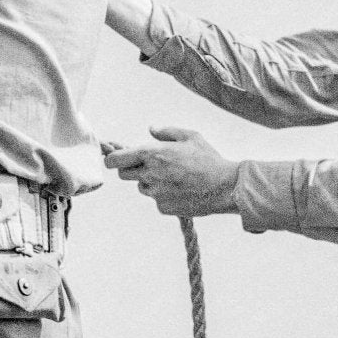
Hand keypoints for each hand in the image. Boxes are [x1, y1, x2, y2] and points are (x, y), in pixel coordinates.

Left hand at [103, 126, 240, 217]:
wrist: (225, 187)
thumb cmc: (208, 159)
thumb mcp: (190, 136)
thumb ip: (166, 132)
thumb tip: (151, 129)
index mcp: (152, 154)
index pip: (115, 160)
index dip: (112, 159)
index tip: (115, 158)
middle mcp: (149, 174)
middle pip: (123, 174)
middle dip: (131, 169)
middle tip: (149, 166)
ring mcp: (156, 193)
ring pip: (142, 187)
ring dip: (150, 182)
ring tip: (173, 177)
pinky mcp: (163, 207)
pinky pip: (156, 200)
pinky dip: (164, 196)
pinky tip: (181, 190)